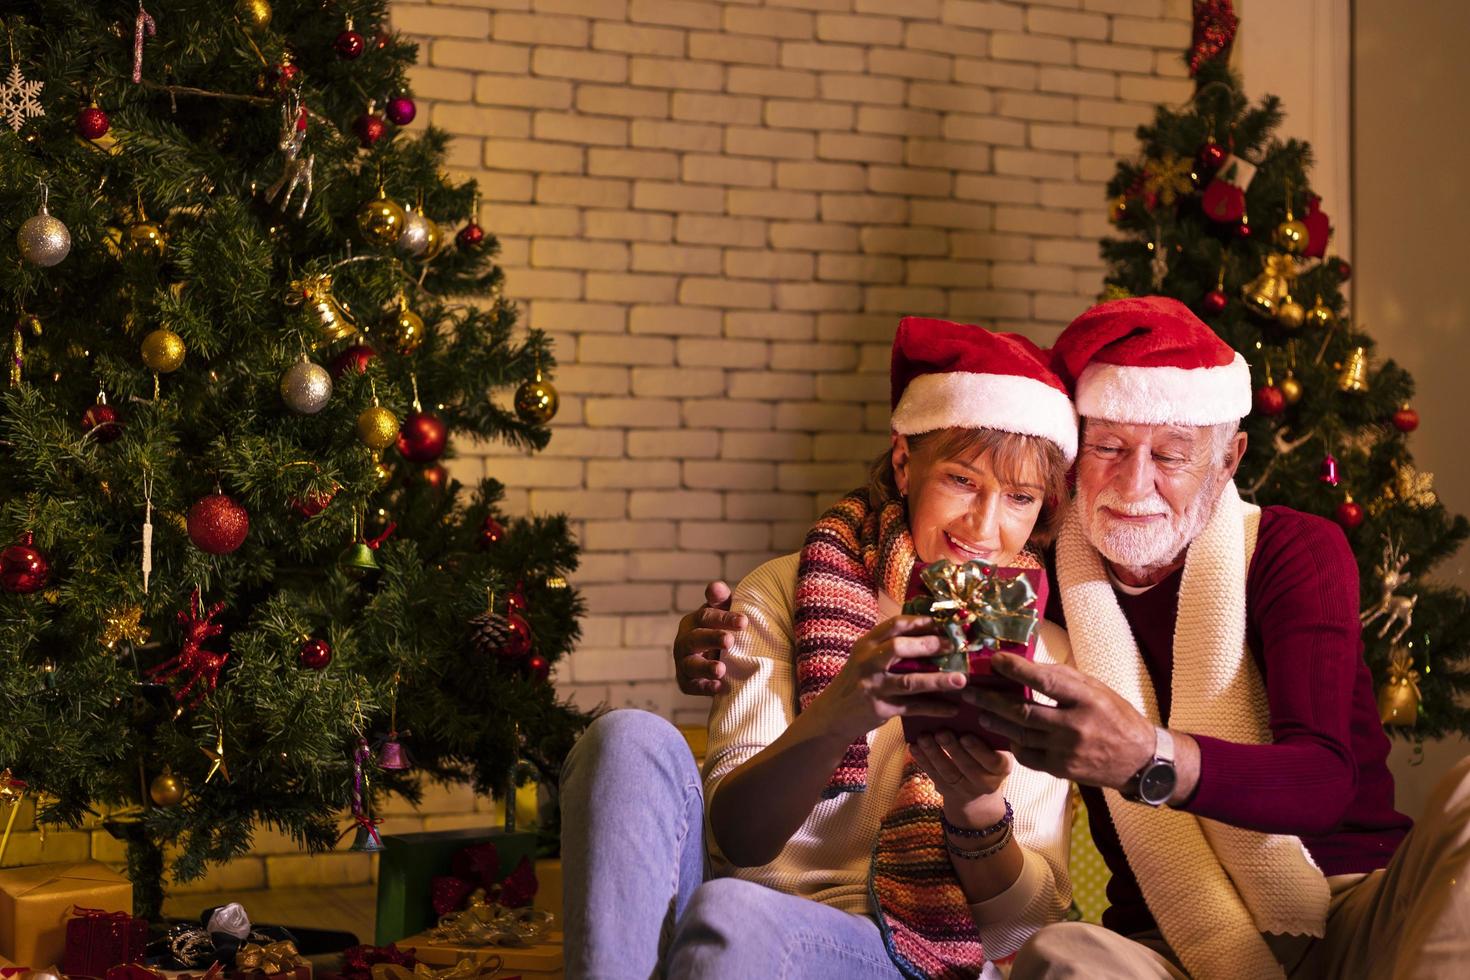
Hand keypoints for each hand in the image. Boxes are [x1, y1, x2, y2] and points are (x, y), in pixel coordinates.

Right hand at [673, 581, 745, 695]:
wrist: (721, 659)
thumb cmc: (724, 630)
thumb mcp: (723, 613)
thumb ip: (721, 600)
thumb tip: (716, 587)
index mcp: (693, 621)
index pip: (705, 617)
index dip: (723, 618)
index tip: (744, 622)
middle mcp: (684, 641)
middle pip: (695, 639)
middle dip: (711, 639)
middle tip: (729, 641)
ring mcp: (683, 662)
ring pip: (690, 664)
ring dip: (705, 667)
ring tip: (721, 669)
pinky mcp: (686, 682)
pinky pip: (691, 686)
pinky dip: (703, 687)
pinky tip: (719, 687)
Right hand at [806, 615, 965, 742]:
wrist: (833, 715)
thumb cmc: (857, 681)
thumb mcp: (865, 658)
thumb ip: (889, 647)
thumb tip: (931, 635)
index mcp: (866, 644)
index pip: (894, 625)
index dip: (921, 622)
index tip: (944, 622)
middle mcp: (867, 663)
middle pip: (898, 648)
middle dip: (928, 645)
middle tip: (953, 646)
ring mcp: (873, 687)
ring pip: (909, 682)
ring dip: (938, 680)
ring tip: (961, 680)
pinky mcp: (880, 709)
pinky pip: (913, 708)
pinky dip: (934, 708)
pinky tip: (953, 708)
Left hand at [910, 731, 1010, 829]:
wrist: (979, 791)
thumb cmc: (988, 755)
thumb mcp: (996, 748)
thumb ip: (989, 733)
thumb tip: (974, 708)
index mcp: (1001, 767)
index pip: (993, 761)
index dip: (979, 750)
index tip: (966, 736)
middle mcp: (986, 782)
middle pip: (968, 767)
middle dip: (953, 749)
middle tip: (941, 732)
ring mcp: (965, 789)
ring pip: (948, 772)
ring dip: (934, 754)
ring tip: (924, 737)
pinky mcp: (947, 791)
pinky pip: (934, 776)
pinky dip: (923, 760)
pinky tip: (914, 747)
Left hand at [965, 653, 1155, 790]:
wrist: (1141, 760)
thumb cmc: (1116, 716)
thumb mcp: (1097, 689)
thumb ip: (1064, 679)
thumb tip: (1026, 666)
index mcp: (1087, 699)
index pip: (1045, 680)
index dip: (1016, 669)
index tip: (994, 660)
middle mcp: (1076, 726)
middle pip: (1022, 711)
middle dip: (991, 700)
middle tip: (969, 691)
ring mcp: (1067, 751)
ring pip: (1020, 735)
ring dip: (996, 722)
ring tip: (979, 711)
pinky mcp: (1062, 770)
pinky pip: (1028, 756)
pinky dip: (1014, 744)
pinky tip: (1006, 734)